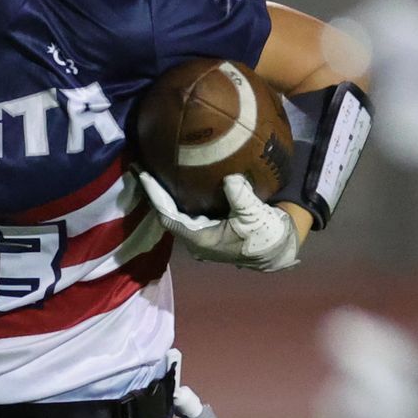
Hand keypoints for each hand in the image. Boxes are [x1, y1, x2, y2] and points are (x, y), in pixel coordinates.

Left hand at [137, 171, 301, 272]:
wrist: (277, 250)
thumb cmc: (264, 236)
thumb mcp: (254, 214)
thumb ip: (239, 196)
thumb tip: (228, 178)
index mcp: (200, 239)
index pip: (168, 216)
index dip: (155, 196)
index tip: (143, 175)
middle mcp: (194, 239)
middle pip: (166, 213)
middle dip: (154, 192)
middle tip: (140, 167)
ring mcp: (200, 235)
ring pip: (175, 212)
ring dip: (163, 194)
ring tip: (151, 170)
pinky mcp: (207, 228)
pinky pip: (186, 210)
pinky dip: (178, 195)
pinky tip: (174, 179)